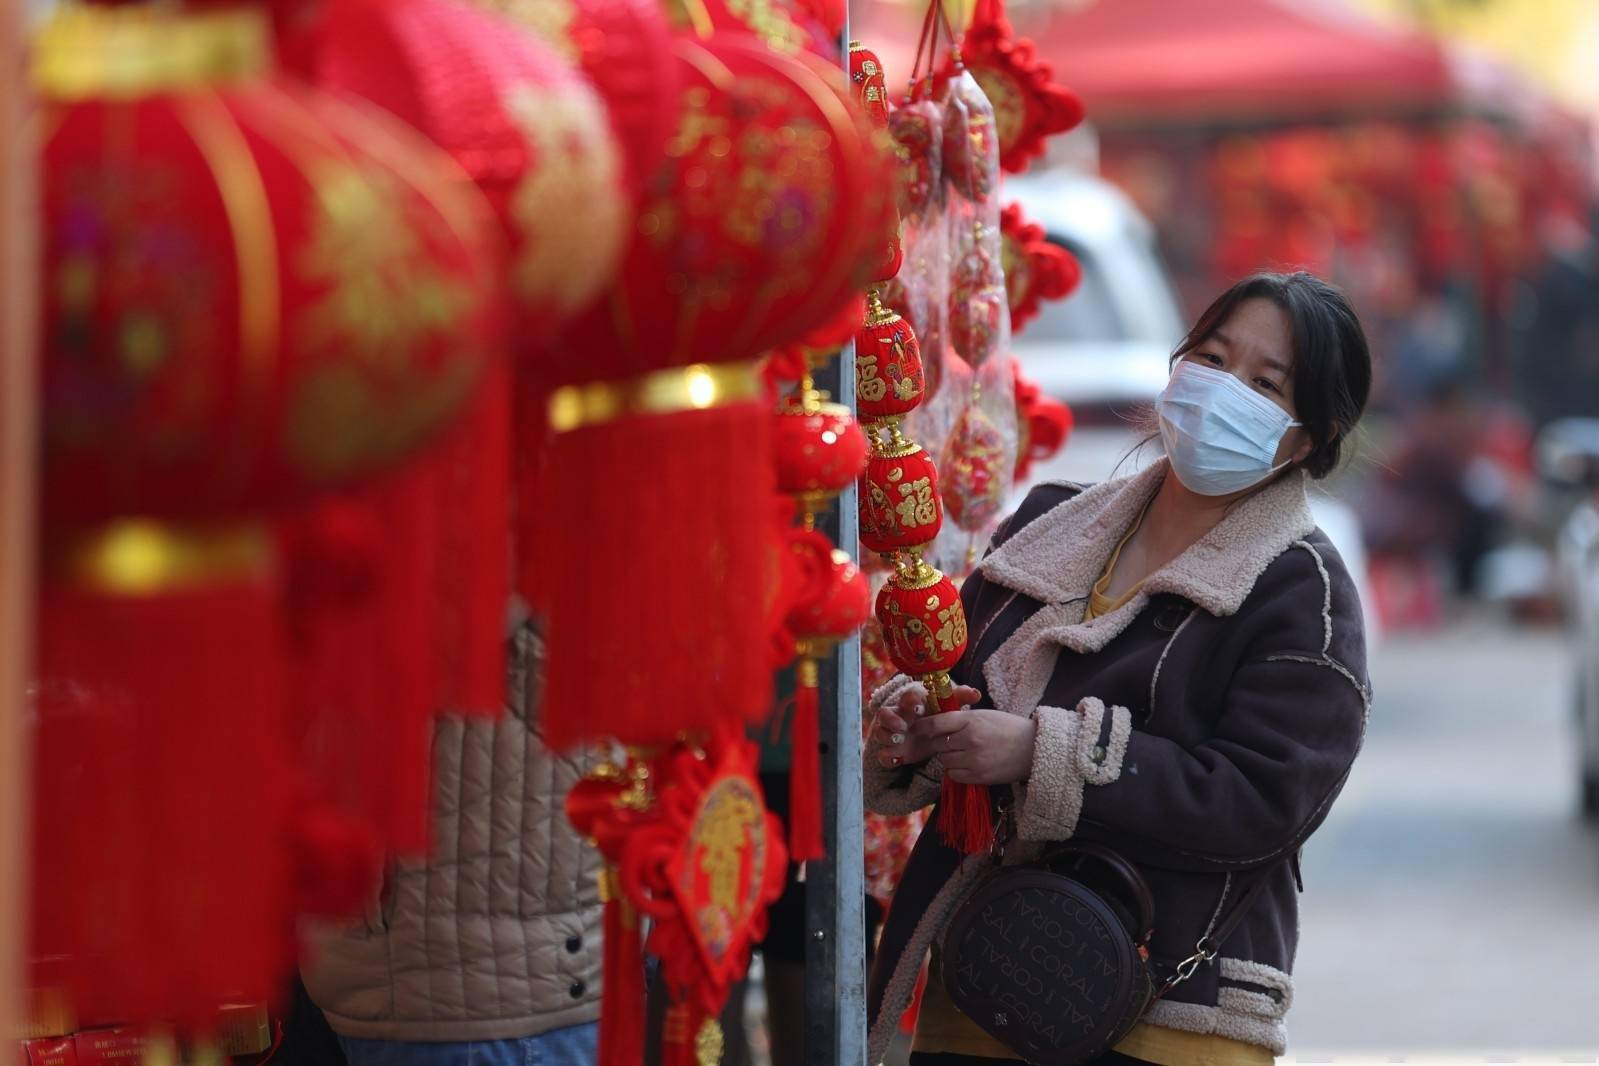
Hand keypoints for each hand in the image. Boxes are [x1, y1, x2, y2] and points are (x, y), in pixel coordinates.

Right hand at [872, 684, 980, 768]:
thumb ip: (959, 699)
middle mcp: (898, 716)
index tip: (919, 708)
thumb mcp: (948, 709)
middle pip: (885, 712)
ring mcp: (891, 733)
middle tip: (903, 726)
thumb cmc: (937, 718)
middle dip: (891, 718)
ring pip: (880, 731)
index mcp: (912, 704)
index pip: (906, 697)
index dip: (910, 702)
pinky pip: (882, 753)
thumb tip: (976, 693)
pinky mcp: (891, 750)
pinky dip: (886, 756)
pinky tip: (896, 759)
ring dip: (887, 735)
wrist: (930, 737)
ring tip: (898, 739)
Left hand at [909, 707, 1036, 784]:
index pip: (935, 724)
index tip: (916, 729)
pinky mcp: (979, 777)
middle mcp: (970, 740)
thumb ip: (961, 719)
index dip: (922, 727)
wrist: (1034, 749)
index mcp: (971, 721)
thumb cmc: (1009, 728)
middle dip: (940, 743)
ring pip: (944, 761)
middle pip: (937, 744)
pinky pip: (954, 775)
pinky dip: (957, 771)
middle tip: (950, 742)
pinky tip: (969, 764)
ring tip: (964, 753)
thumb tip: (935, 724)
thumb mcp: (985, 715)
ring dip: (949, 758)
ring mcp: (974, 760)